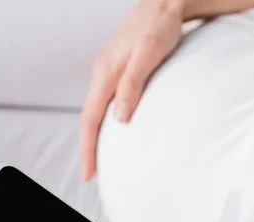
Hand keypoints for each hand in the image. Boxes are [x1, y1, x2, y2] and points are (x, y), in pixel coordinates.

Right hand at [80, 0, 183, 179]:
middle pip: (89, 118)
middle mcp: (102, 74)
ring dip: (96, 136)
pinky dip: (105, 121)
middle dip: (88, 147)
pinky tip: (114, 130)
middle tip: (93, 173)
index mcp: (105, 73)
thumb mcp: (148, 53)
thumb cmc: (159, 26)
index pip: (90, 119)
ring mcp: (109, 72)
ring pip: (96, 110)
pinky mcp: (119, 71)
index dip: (88, 148)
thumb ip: (133, 84)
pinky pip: (105, 102)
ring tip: (100, 158)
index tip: (89, 173)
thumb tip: (119, 119)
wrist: (165, 3)